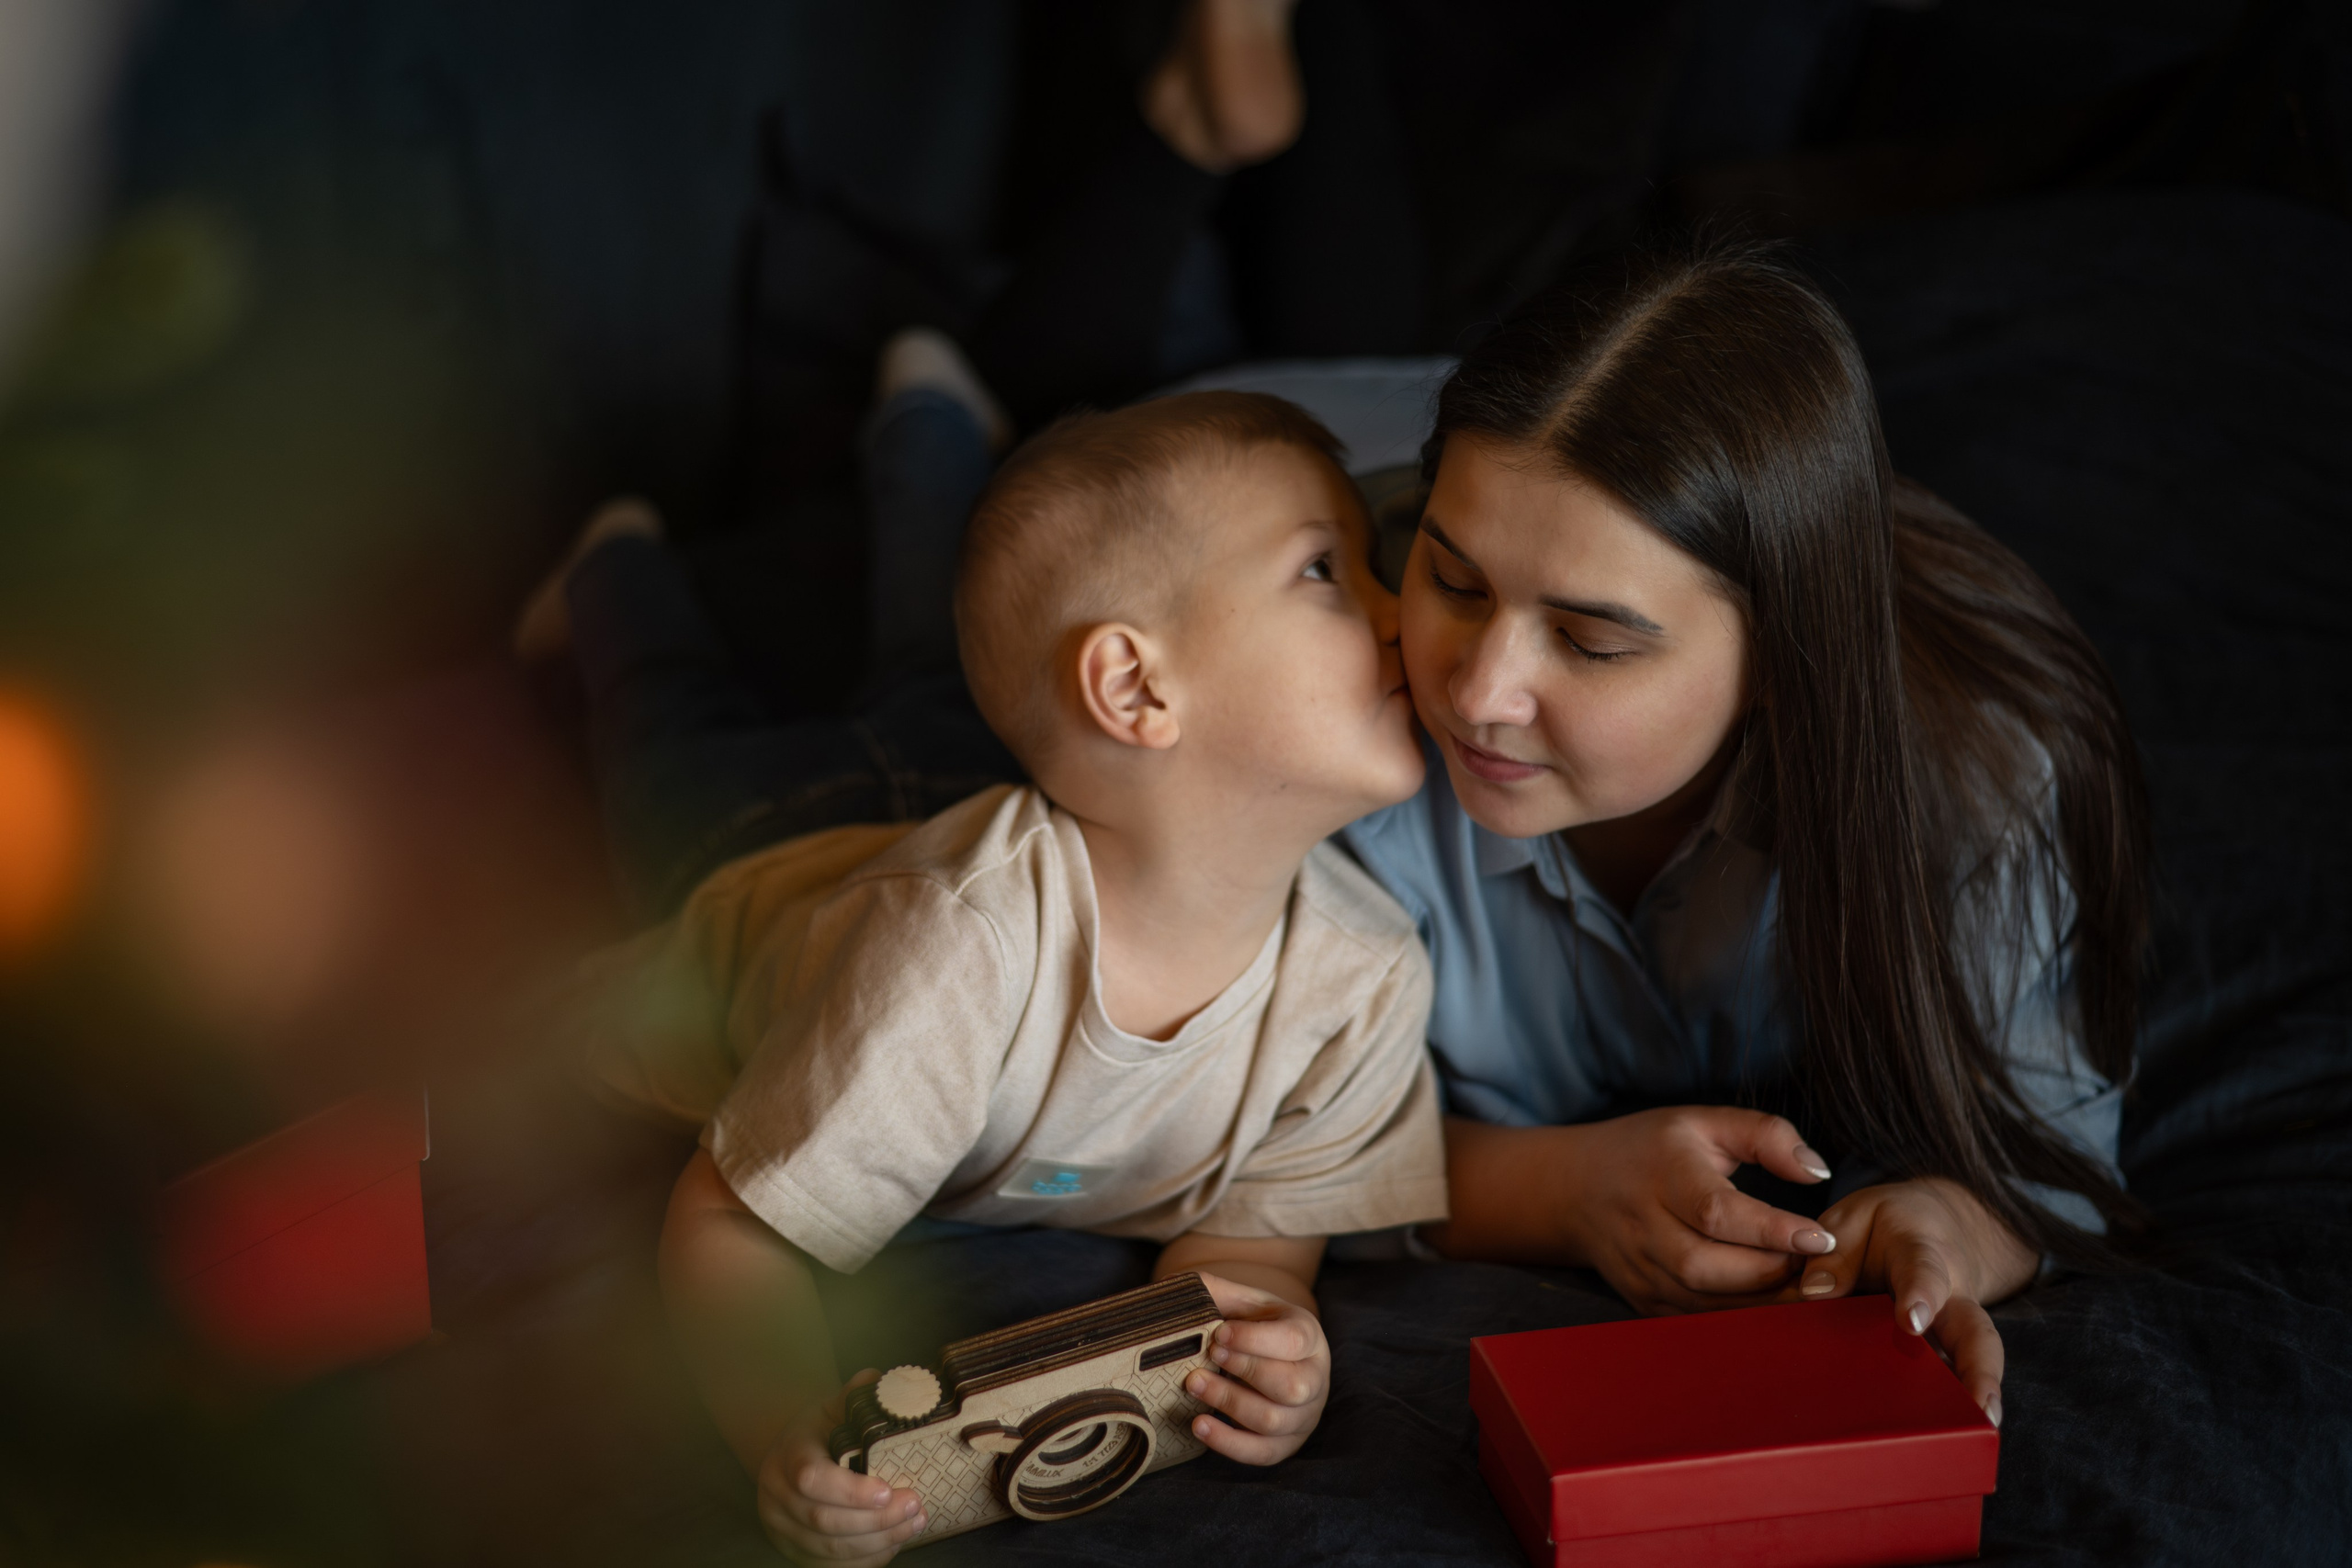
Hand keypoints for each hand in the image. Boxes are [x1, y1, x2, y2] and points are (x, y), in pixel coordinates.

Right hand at [755, 1371, 928, 1563]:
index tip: (887, 1489)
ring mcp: (783, 1529)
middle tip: (914, 1505)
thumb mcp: (831, 1408)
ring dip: (878, 1541)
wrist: (788, 1458)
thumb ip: (855, 1396)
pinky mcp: (795, 1552)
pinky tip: (895, 1542)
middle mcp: (777, 1496)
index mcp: (788, 1455)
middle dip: (875, 1519)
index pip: (811, 1478)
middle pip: (824, 1520)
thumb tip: (882, 1381)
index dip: (850, 1491)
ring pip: (830, 1549)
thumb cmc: (818, 1433)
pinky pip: (832, 1566)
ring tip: (914, 1522)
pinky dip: (866, 1560)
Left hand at [1182, 1272, 1329, 1463]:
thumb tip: (1171, 1289)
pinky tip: (1199, 1425)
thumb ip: (1214, 1290)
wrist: (1267, 1356)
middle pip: (1291, 1386)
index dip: (1255, 1340)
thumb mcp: (1242, 1302)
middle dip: (1244, 1372)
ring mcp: (1303, 1416)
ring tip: (1193, 1385)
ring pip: (1273, 1420)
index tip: (1219, 1334)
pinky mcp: (1285, 1444)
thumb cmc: (1252, 1326)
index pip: (1293, 1341)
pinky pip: (1262, 1453)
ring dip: (1229, 1404)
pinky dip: (1229, 1443)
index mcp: (1309, 1336)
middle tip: (1206, 1359)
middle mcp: (1315, 1379)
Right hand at [1551, 1107, 1840, 1314]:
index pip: (1714, 1211)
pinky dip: (1740, 1316)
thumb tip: (1819, 1172)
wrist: (1578, 1190)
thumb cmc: (1652, 1150)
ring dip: (1763, 1301)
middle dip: (1771, 1272)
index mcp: (1661, 1174)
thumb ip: (1767, 1136)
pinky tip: (1772, 1301)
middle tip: (1819, 1264)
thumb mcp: (1705, 1122)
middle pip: (1707, 1266)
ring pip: (1704, 1302)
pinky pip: (1698, 1320)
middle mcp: (1643, 1227)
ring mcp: (1640, 1271)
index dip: (1770, 1229)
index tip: (1821, 1236)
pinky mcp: (1645, 1300)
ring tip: (1805, 1285)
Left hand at [1785, 1177, 2037, 1425]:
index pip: (1923, 1273)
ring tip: (1976, 1437)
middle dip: (1979, 1370)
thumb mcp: (1855, 1219)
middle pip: (1976, 1333)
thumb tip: (1812, 1293)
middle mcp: (1950, 1299)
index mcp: (1921, 1253)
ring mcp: (1953, 1334)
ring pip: (1975, 1365)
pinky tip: (1943, 1442)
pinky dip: (1952, 1411)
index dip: (1921, 1296)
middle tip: (1981, 1408)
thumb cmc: (1887, 1227)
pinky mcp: (1948, 1355)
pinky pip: (1952, 1381)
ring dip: (1976, 1400)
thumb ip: (1834, 1252)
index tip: (1913, 1321)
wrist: (1939, 1227)